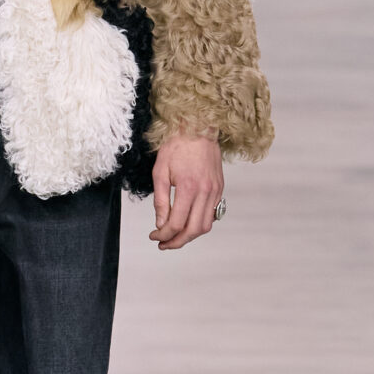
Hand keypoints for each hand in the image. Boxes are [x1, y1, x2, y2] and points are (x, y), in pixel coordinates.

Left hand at [150, 131, 223, 251]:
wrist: (198, 128)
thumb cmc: (177, 146)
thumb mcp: (160, 172)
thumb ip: (160, 201)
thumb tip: (161, 224)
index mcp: (188, 187)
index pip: (176, 223)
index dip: (163, 235)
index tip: (154, 236)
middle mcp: (205, 192)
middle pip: (193, 230)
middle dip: (177, 242)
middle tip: (163, 244)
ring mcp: (215, 191)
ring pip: (205, 226)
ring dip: (190, 236)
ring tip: (175, 237)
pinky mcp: (219, 189)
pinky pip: (212, 215)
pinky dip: (199, 224)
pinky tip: (187, 223)